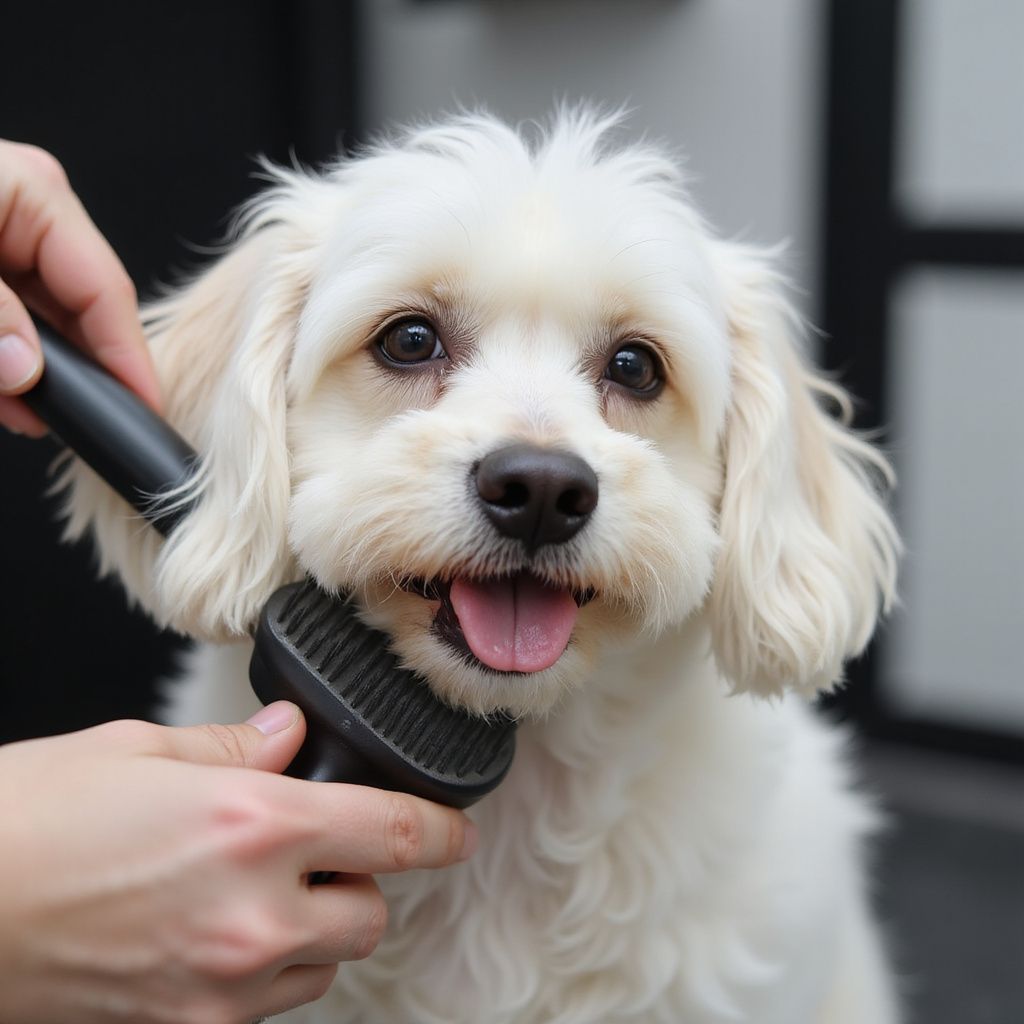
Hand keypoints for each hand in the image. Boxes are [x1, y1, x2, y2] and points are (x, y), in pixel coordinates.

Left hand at [0, 139, 160, 434]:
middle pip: (80, 307)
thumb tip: (26, 370)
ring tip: (25, 414)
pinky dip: (6, 355)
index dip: (127, 358)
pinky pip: (11, 314)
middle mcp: (26, 208)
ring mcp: (2, 231)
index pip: (105, 290)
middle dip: (76, 371)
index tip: (142, 410)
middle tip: (75, 427)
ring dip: (34, 371)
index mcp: (32, 192)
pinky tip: (4, 393)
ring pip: (43, 317)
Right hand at [0, 702, 476, 1023]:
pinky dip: (271, 971)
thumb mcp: (138, 751)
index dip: (438, 831)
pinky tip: (223, 931)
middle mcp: (251, 914)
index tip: (455, 831)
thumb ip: (235, 747)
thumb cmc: (27, 820)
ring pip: (324, 967)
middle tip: (318, 850)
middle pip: (370, 913)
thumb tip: (289, 736)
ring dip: (317, 930)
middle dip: (361, 880)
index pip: (390, 832)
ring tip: (263, 892)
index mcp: (252, 825)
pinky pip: (268, 1005)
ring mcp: (220, 986)